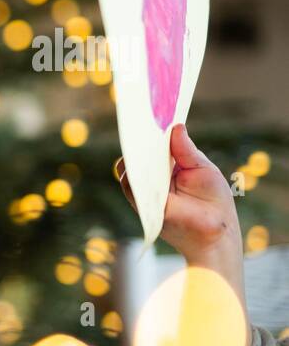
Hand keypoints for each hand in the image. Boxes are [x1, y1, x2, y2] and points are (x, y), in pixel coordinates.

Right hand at [116, 123, 242, 261]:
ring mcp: (146, 192)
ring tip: (139, 139)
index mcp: (169, 168)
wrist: (216, 230)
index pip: (153, 148)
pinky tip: (138, 160)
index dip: (150, 134)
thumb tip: (175, 126)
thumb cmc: (213, 200)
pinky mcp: (142, 204)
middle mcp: (154, 179)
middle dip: (138, 141)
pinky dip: (132, 173)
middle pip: (138, 157)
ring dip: (134, 155)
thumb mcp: (202, 167)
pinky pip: (131, 186)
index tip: (150, 115)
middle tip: (140, 122)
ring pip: (129, 170)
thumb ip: (185, 149)